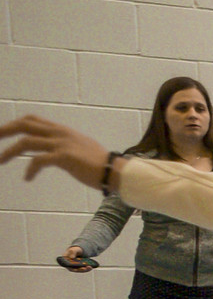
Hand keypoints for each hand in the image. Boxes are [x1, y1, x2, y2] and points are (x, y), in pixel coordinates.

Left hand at [0, 115, 118, 188]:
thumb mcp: (80, 147)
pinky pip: (38, 161)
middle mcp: (59, 133)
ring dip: (9, 152)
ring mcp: (61, 144)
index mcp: (62, 130)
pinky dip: (29, 169)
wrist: (115, 171)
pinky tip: (27, 178)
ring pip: (26, 142)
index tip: (4, 133)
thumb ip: (65, 145)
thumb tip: (55, 151)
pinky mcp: (64, 157)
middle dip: (4, 131)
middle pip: (24, 125)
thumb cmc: (101, 163)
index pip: (32, 120)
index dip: (15, 124)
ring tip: (0, 161)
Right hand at [59, 245, 93, 272]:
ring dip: (84, 270)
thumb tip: (72, 258)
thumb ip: (72, 252)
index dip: (71, 268)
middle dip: (80, 269)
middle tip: (84, 268)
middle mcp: (69, 265)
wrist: (79, 251)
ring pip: (79, 270)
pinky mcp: (79, 268)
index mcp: (65, 260)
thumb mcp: (74, 250)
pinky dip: (87, 269)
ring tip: (89, 267)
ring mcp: (74, 267)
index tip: (76, 269)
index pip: (67, 266)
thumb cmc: (75, 250)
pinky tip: (91, 267)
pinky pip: (83, 269)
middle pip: (74, 269)